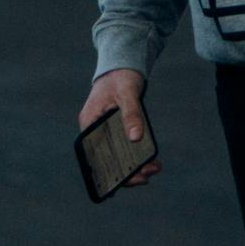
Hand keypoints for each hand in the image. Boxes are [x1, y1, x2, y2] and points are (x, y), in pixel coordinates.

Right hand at [78, 69, 158, 188]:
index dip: (109, 170)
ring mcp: (105, 131)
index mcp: (89, 123)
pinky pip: (124, 148)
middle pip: (107, 159)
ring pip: (117, 156)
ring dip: (134, 165)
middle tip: (147, 176)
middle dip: (127, 171)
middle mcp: (94, 131)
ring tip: (154, 169)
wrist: (122, 67)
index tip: (127, 178)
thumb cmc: (121, 77)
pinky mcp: (116, 131)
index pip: (95, 154)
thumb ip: (132, 114)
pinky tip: (151, 161)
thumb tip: (135, 138)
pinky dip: (136, 155)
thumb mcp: (128, 93)